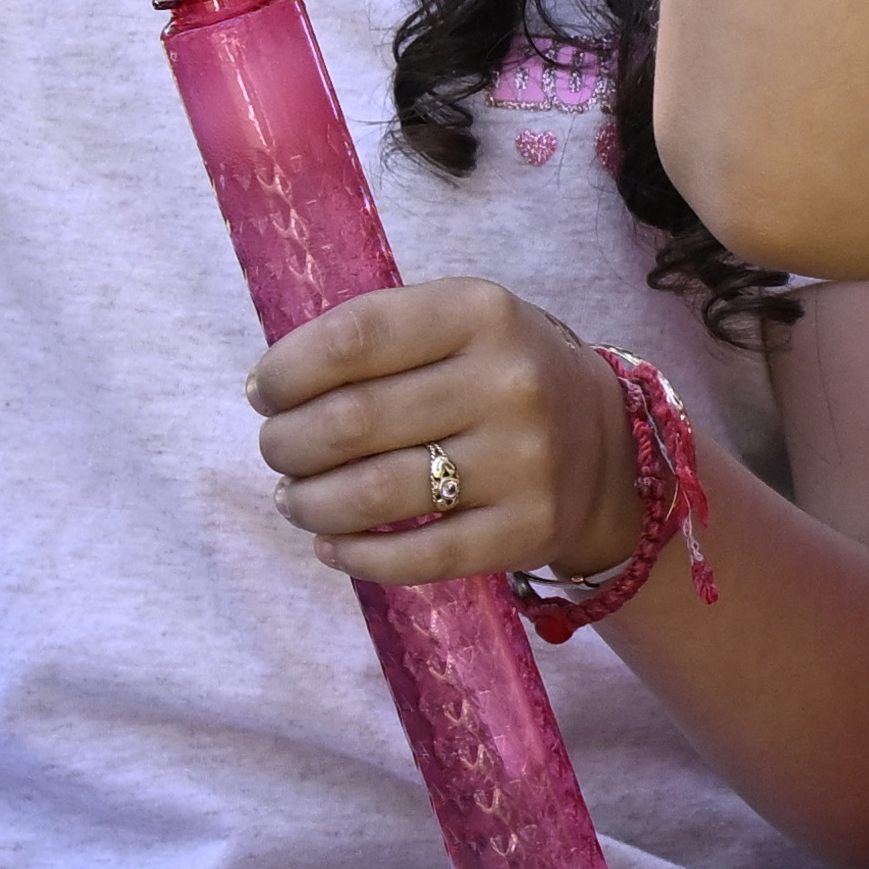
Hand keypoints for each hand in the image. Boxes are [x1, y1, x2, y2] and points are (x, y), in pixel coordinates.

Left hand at [250, 279, 638, 584]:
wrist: (605, 443)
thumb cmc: (501, 374)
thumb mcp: (459, 323)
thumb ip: (379, 338)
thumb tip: (272, 386)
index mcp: (481, 312)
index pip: (356, 337)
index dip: (288, 370)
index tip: (263, 391)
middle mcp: (506, 382)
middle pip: (352, 420)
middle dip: (287, 442)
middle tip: (277, 451)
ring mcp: (521, 461)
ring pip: (374, 494)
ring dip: (309, 502)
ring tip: (294, 497)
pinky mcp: (523, 530)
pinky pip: (416, 556)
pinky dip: (355, 556)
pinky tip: (331, 545)